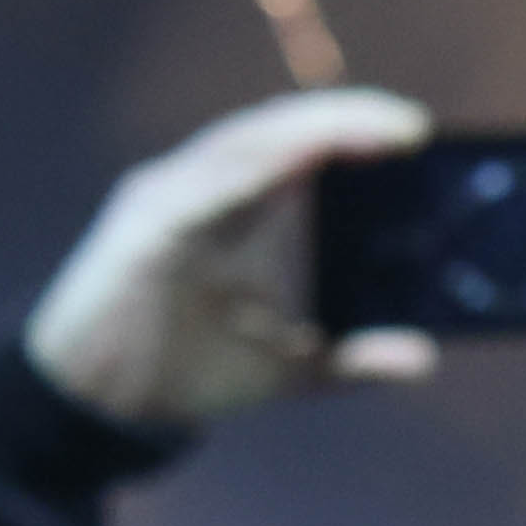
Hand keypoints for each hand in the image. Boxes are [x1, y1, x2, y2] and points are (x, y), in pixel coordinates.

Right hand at [20, 91, 435, 427]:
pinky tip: (293, 163)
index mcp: (236, 208)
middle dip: (342, 119)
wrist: (100, 406)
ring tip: (366, 131)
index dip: (353, 129)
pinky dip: (244, 173)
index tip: (417, 134)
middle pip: (275, 131)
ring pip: (239, 144)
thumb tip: (426, 356)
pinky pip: (196, 187)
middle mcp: (201, 187)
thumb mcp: (286, 368)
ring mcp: (166, 199)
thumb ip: (351, 359)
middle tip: (408, 127)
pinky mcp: (141, 226)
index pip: (299, 147)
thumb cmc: (185, 368)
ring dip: (304, 132)